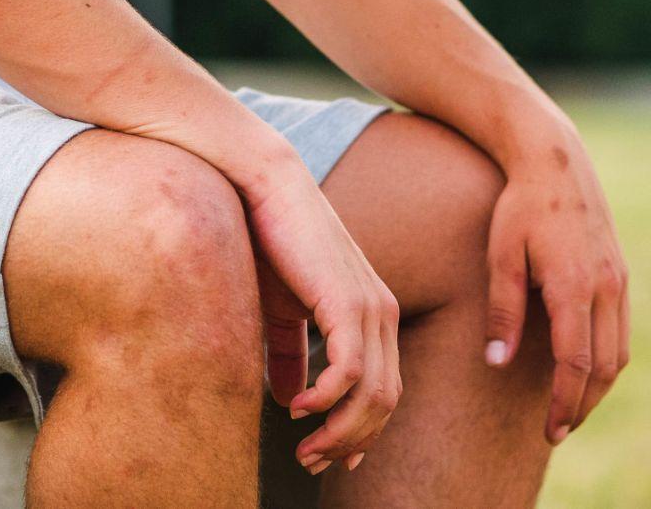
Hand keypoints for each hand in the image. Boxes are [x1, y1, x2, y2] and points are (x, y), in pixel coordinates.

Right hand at [241, 166, 401, 474]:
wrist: (265, 187)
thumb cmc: (271, 242)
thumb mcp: (283, 310)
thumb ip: (291, 353)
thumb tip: (291, 401)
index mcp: (374, 315)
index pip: (385, 390)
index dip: (362, 432)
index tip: (333, 460)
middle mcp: (382, 313)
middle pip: (385, 402)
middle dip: (350, 442)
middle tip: (312, 463)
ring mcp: (370, 306)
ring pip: (372, 394)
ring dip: (339, 432)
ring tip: (305, 450)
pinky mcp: (347, 300)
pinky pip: (351, 371)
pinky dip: (327, 400)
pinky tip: (299, 409)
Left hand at [484, 117, 629, 443]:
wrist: (555, 158)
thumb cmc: (518, 205)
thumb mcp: (501, 254)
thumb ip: (503, 310)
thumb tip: (497, 362)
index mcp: (574, 285)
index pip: (575, 363)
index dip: (565, 403)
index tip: (551, 430)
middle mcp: (605, 286)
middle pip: (603, 366)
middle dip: (583, 405)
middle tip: (558, 430)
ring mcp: (618, 279)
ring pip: (618, 352)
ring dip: (598, 386)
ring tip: (571, 407)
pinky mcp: (620, 272)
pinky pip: (621, 329)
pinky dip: (606, 358)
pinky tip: (583, 368)